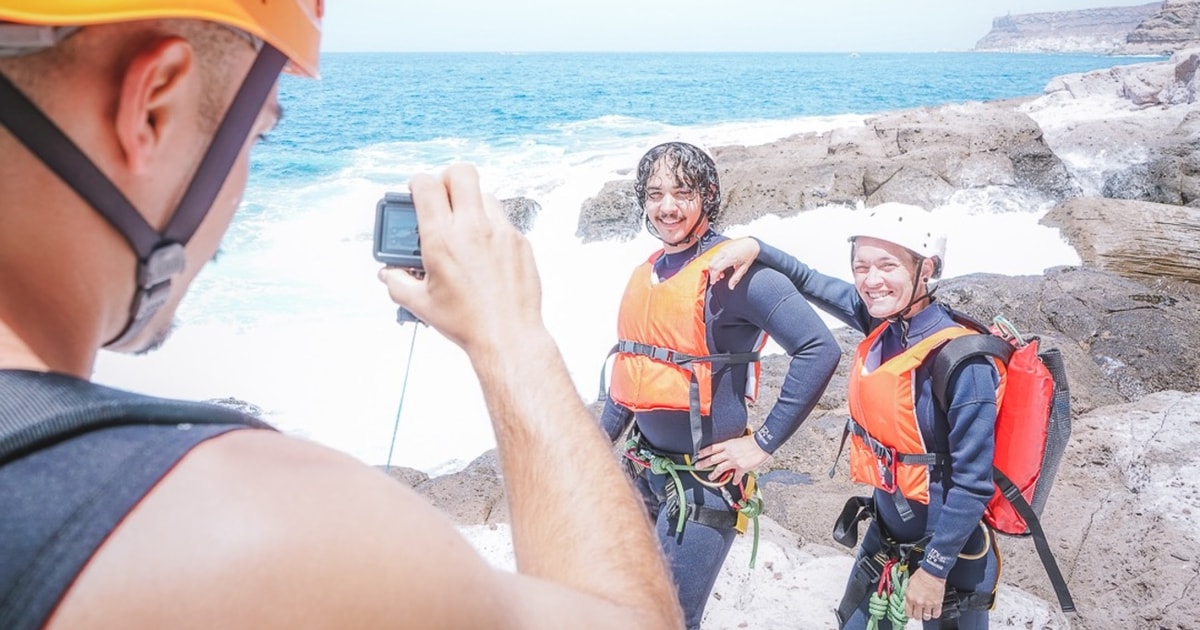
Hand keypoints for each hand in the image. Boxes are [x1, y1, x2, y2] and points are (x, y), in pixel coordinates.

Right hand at [377, 164, 542, 355]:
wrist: (508, 337)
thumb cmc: (467, 323)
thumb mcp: (420, 304)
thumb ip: (397, 283)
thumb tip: (388, 273)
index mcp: (442, 239)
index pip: (427, 185)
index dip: (418, 183)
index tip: (417, 192)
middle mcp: (473, 229)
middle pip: (461, 173)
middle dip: (448, 178)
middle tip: (443, 197)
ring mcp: (501, 233)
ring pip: (485, 195)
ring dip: (471, 204)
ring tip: (465, 229)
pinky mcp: (520, 242)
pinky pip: (504, 220)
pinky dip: (491, 227)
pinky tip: (485, 251)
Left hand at [693, 434, 769, 484]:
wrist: (762, 444)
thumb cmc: (752, 440)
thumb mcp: (737, 440)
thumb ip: (730, 446)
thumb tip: (726, 449)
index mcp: (727, 444)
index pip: (712, 448)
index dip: (703, 452)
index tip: (697, 455)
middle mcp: (729, 453)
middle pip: (713, 459)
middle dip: (704, 463)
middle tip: (698, 466)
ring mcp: (734, 461)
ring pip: (720, 468)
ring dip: (714, 474)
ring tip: (710, 477)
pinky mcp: (741, 467)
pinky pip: (736, 475)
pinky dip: (734, 480)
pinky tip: (733, 482)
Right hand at [706, 237, 759, 289]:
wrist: (752, 243)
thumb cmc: (749, 254)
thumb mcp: (744, 268)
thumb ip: (736, 278)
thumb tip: (731, 286)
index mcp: (730, 258)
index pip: (716, 268)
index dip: (713, 276)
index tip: (714, 282)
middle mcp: (724, 252)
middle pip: (711, 264)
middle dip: (712, 273)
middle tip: (717, 279)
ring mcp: (722, 248)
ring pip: (712, 260)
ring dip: (713, 268)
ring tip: (721, 273)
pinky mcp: (722, 247)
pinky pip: (715, 256)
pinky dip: (715, 263)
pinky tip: (722, 267)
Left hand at [905, 568, 945, 621]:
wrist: (932, 572)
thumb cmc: (921, 575)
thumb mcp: (909, 584)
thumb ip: (908, 594)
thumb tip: (908, 600)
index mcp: (910, 597)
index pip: (908, 613)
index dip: (910, 614)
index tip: (911, 613)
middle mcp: (918, 602)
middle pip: (917, 617)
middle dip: (918, 615)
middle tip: (919, 612)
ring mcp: (928, 604)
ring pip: (926, 617)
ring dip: (926, 615)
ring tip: (926, 611)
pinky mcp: (937, 604)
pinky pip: (936, 615)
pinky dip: (934, 614)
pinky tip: (933, 610)